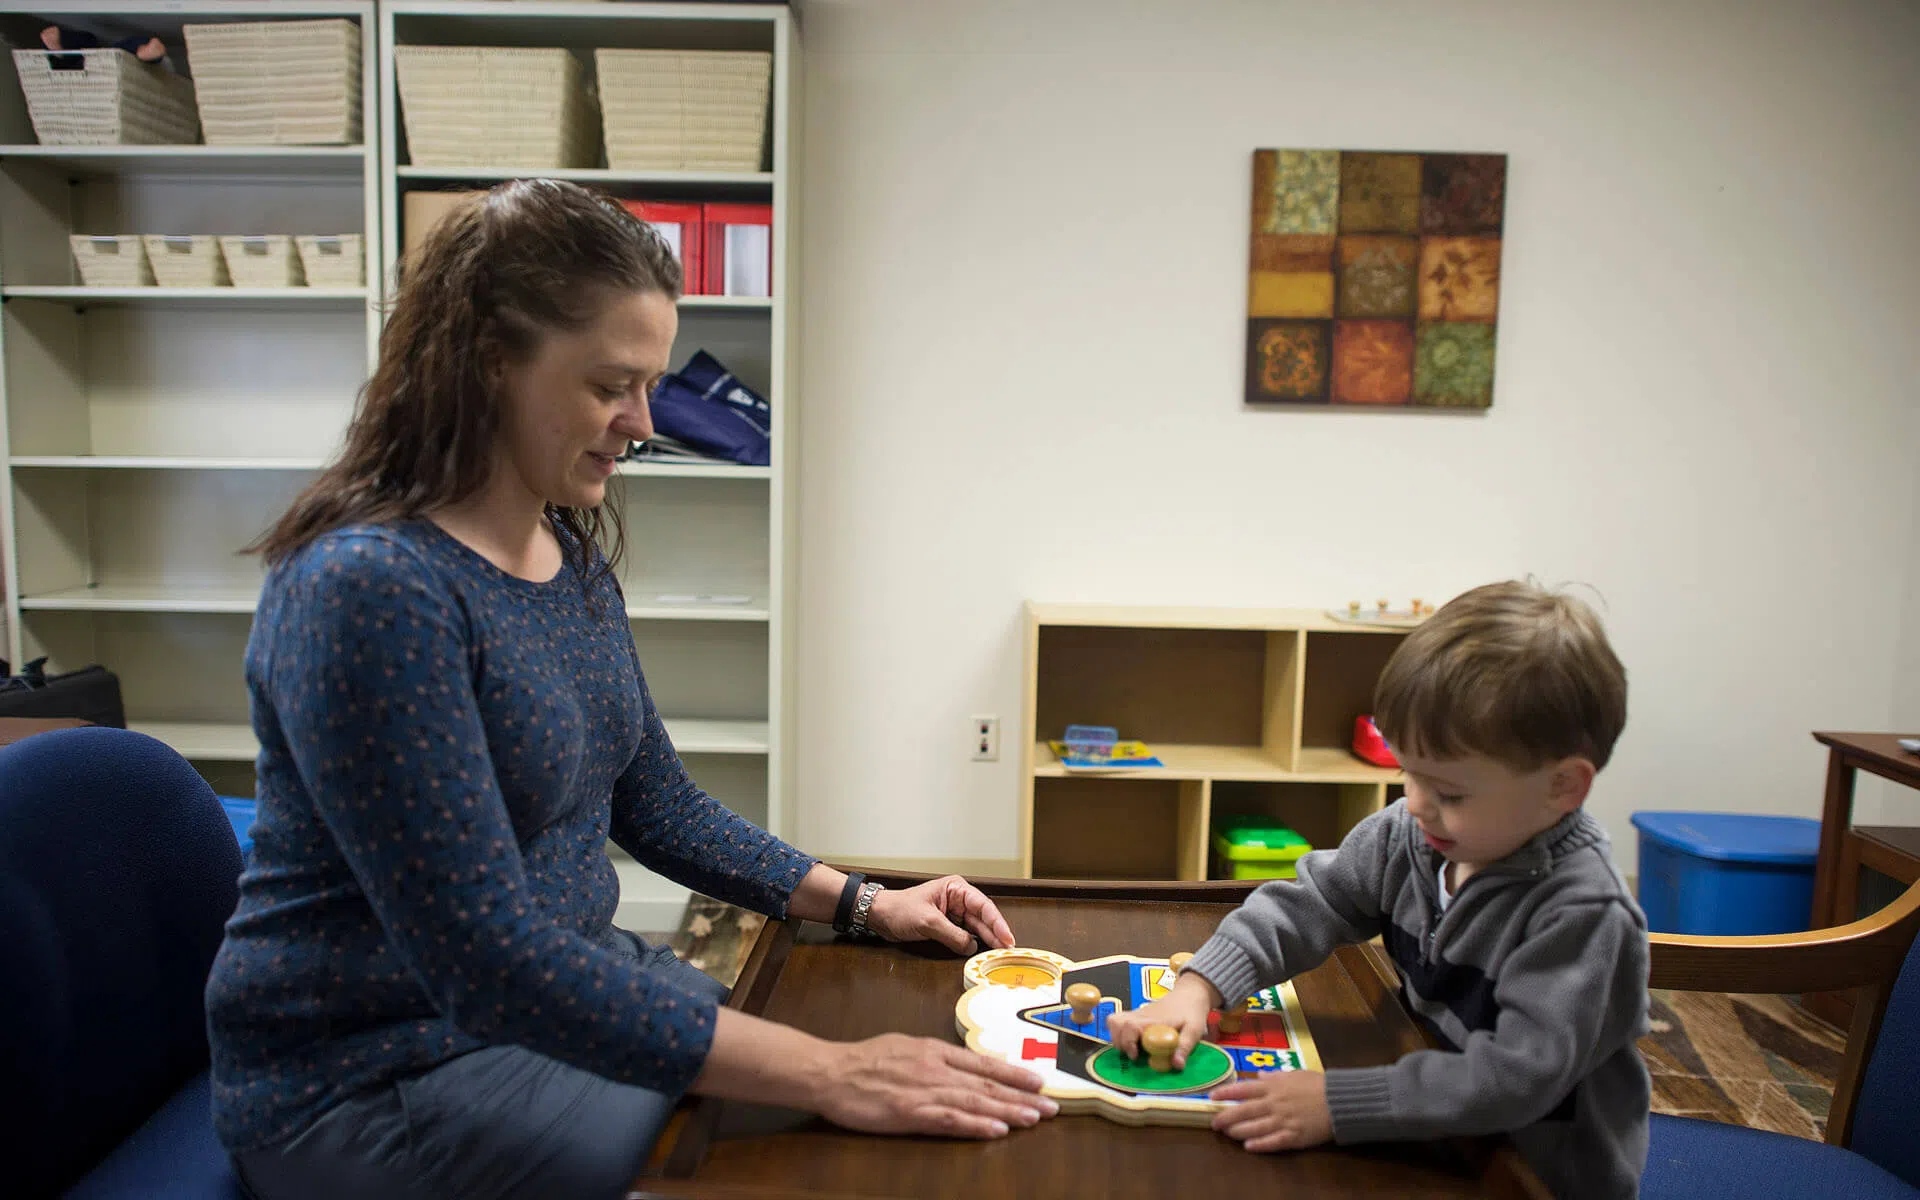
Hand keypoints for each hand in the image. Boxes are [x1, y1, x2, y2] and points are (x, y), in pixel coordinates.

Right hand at [816, 1033, 1056, 1138]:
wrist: (831, 1071)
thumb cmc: (864, 1060)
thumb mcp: (906, 1047)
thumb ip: (935, 1058)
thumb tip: (963, 1065)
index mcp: (935, 1051)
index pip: (983, 1063)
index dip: (1014, 1073)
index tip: (1040, 1082)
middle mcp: (936, 1068)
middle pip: (987, 1083)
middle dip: (1022, 1096)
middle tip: (1052, 1107)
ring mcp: (924, 1090)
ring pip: (975, 1101)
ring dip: (1008, 1110)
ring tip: (1035, 1119)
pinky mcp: (910, 1112)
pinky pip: (950, 1120)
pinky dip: (976, 1125)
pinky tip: (997, 1130)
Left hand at [864, 875, 1014, 951]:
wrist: (879, 916)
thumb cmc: (899, 909)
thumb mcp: (928, 922)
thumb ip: (952, 935)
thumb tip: (971, 947)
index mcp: (956, 888)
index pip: (983, 906)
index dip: (997, 923)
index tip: (1007, 938)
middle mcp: (958, 899)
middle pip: (983, 917)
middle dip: (996, 933)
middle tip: (1008, 949)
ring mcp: (953, 913)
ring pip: (976, 927)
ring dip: (987, 939)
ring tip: (999, 952)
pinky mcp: (947, 925)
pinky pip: (965, 935)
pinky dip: (973, 943)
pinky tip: (982, 951)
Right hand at [1106, 972, 1217, 1068]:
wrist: (1190, 994)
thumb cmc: (1191, 1011)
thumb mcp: (1193, 1031)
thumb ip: (1184, 1047)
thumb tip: (1176, 1065)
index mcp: (1154, 1020)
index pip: (1131, 1027)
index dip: (1129, 1043)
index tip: (1135, 1056)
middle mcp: (1141, 1016)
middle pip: (1117, 1023)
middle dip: (1121, 1043)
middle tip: (1135, 1054)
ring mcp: (1136, 1014)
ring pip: (1114, 1021)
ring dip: (1117, 1038)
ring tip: (1131, 1049)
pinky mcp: (1135, 1016)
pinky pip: (1117, 1021)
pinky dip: (1118, 1032)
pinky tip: (1131, 1041)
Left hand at [1210, 1070, 1332, 1151]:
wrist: (1339, 1101)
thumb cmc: (1317, 1085)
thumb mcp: (1293, 1074)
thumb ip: (1273, 1077)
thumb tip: (1258, 1076)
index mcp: (1273, 1087)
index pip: (1243, 1089)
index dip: (1225, 1093)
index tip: (1212, 1097)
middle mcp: (1274, 1103)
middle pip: (1244, 1110)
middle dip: (1226, 1117)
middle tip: (1214, 1122)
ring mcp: (1283, 1120)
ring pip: (1255, 1127)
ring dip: (1238, 1131)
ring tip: (1227, 1133)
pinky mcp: (1293, 1135)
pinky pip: (1273, 1141)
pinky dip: (1260, 1144)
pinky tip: (1248, 1146)